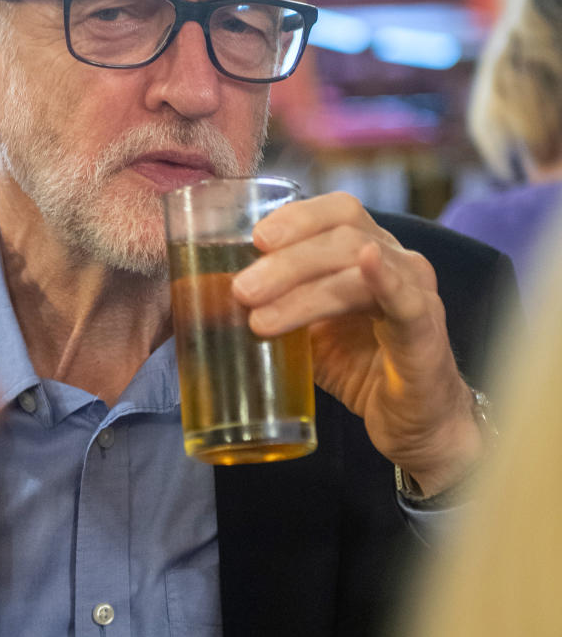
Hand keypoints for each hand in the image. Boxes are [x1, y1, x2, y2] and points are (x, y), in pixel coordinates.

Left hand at [231, 192, 482, 496]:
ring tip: (260, 318)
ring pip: (358, 267)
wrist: (412, 424)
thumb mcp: (309, 334)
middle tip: (242, 290)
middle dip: (286, 261)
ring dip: (303, 289)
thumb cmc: (363, 370)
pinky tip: (365, 265)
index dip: (297, 218)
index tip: (254, 239)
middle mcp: (396, 260)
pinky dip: (385, 278)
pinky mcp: (426, 329)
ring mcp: (415, 291)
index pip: (337, 212)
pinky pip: (406, 297)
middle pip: (341, 234)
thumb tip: (211, 302)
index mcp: (368, 252)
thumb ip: (275, 310)